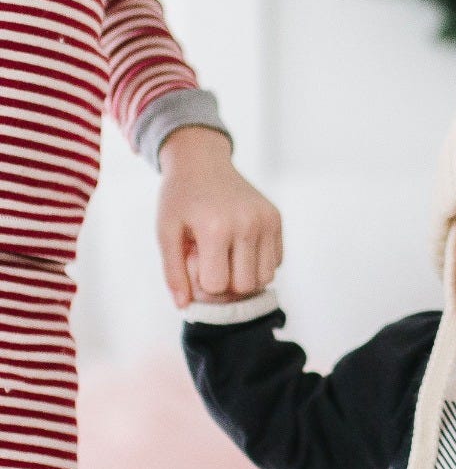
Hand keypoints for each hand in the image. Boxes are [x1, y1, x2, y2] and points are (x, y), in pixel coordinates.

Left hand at [157, 126, 282, 306]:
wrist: (202, 161)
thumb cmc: (180, 198)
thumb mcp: (166, 231)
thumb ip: (173, 272)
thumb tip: (184, 307)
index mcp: (216, 227)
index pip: (217, 285)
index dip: (203, 282)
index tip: (195, 263)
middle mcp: (247, 224)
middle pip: (245, 286)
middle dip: (227, 283)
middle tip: (212, 262)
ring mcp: (265, 221)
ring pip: (265, 279)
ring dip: (246, 276)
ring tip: (228, 257)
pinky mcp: (276, 219)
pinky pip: (276, 262)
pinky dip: (259, 263)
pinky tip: (241, 247)